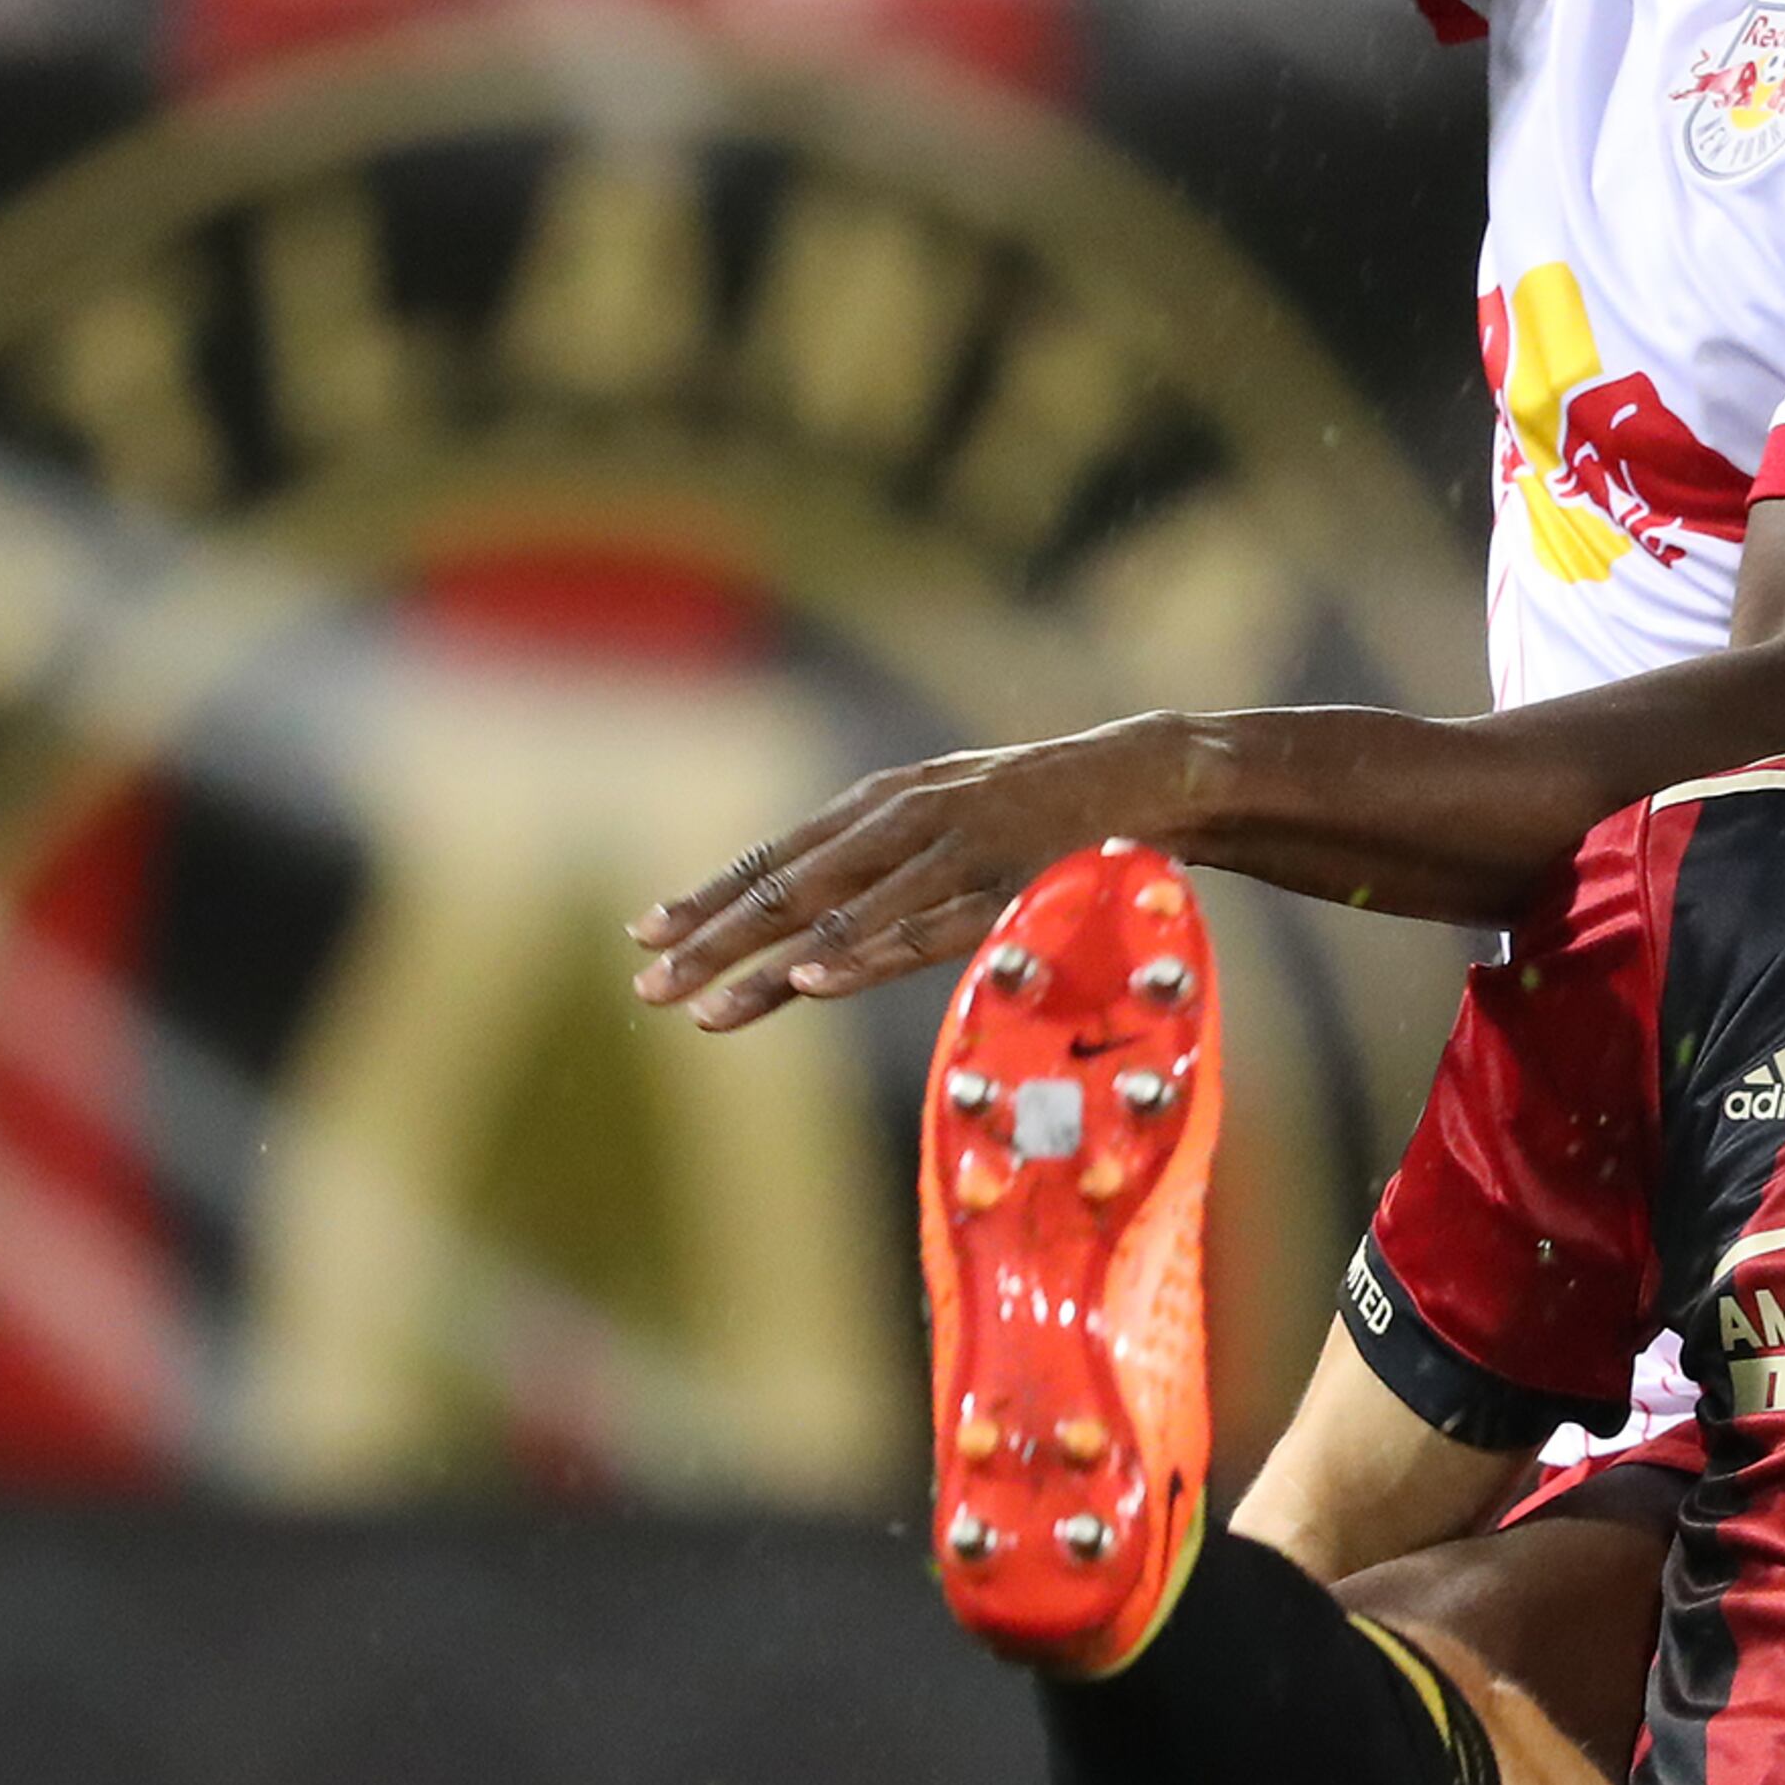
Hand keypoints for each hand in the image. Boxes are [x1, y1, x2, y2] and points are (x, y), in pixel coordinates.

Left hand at [631, 722, 1170, 1029]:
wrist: (1140, 774)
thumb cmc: (1042, 805)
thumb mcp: (951, 811)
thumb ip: (888, 850)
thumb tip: (826, 904)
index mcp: (881, 802)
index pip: (775, 856)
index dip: (707, 895)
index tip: (644, 934)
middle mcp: (901, 820)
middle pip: (787, 890)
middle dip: (712, 939)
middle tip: (649, 985)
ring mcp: (948, 852)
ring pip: (839, 917)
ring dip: (767, 968)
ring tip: (709, 1010)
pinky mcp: (998, 885)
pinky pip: (919, 931)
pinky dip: (862, 957)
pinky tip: (814, 985)